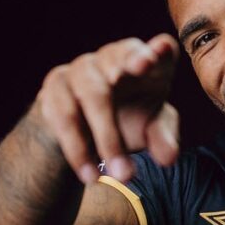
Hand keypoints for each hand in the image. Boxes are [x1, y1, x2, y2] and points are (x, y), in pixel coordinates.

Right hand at [33, 33, 179, 183]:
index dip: (159, 49)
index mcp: (146, 62)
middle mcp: (111, 57)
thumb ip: (162, 138)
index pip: (156, 48)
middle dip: (127, 73)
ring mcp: (80, 69)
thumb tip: (169, 157)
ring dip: (109, 139)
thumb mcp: (150, 129)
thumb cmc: (128, 119)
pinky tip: (91, 175)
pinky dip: (79, 150)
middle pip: (118, 60)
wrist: (81, 130)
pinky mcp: (55, 89)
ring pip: (92, 95)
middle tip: (141, 91)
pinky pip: (65, 117)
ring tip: (124, 175)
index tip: (161, 51)